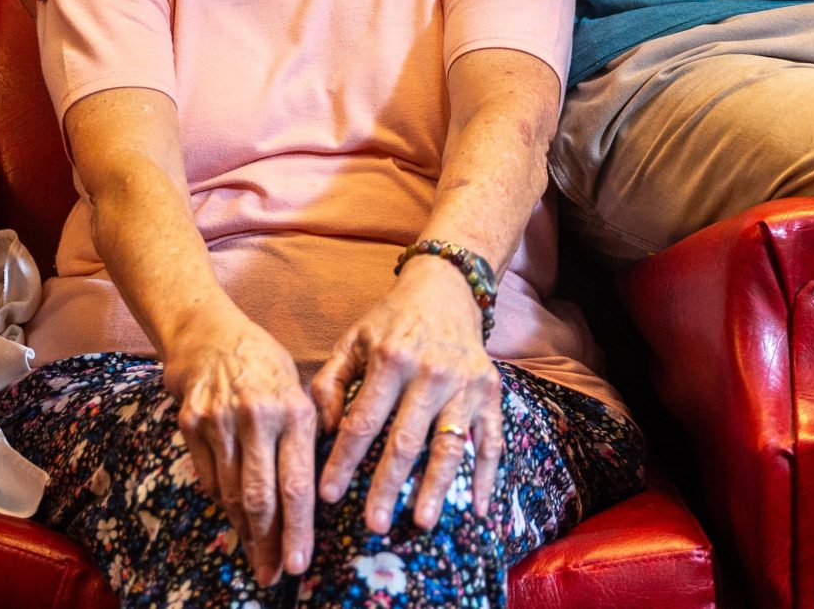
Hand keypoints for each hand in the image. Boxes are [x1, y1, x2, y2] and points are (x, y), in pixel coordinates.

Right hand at [164, 311, 316, 583]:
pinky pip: (209, 479)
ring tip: (257, 557)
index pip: (297, 483)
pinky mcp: (190, 424)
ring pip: (231, 494)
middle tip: (274, 575)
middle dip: (270, 543)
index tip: (299, 564)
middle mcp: (257, 417)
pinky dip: (223, 502)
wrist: (206, 332)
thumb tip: (320, 487)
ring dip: (245, 532)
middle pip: (261, 497)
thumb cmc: (263, 362)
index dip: (298, 529)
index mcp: (293, 409)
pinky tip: (235, 518)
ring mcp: (219, 421)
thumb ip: (307, 432)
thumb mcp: (297, 387)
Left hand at [310, 257, 504, 534]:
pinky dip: (486, 476)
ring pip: (450, 445)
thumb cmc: (391, 322)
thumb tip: (322, 429)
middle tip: (373, 524)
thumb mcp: (353, 340)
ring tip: (422, 522)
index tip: (328, 495)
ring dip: (436, 487)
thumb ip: (330, 382)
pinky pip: (491, 440)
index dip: (344, 460)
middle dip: (387, 486)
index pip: (362, 421)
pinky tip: (476, 508)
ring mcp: (465, 385)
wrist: (446, 288)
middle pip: (405, 441)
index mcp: (391, 360)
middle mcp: (430, 374)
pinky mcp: (490, 393)